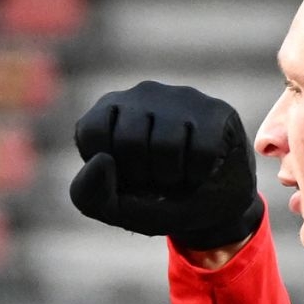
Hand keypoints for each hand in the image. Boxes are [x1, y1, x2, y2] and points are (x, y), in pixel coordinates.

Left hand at [69, 80, 264, 250]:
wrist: (213, 209)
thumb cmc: (156, 201)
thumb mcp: (114, 210)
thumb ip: (88, 194)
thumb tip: (102, 160)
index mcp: (108, 111)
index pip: (92, 132)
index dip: (109, 169)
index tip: (124, 175)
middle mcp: (142, 94)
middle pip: (130, 140)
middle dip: (143, 177)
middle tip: (155, 178)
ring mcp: (180, 97)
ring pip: (167, 145)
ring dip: (173, 178)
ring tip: (178, 174)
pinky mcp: (215, 110)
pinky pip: (202, 152)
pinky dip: (200, 175)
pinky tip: (202, 169)